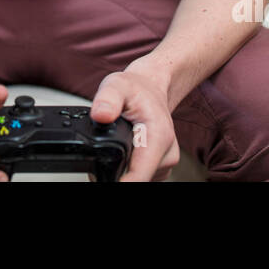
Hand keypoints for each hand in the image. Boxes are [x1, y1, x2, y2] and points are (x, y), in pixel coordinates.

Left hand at [90, 67, 179, 181]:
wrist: (151, 88)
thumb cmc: (136, 88)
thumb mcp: (116, 85)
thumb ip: (107, 99)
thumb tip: (100, 115)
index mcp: (159, 137)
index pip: (140, 175)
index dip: (122, 183)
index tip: (106, 179)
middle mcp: (167, 154)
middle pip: (136, 179)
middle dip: (116, 173)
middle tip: (104, 152)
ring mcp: (165, 163)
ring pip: (138, 178)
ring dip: (122, 169)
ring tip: (118, 145)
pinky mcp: (161, 168)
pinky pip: (140, 175)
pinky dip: (128, 168)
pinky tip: (126, 150)